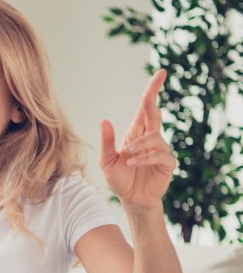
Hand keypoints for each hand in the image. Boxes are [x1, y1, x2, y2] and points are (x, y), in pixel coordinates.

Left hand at [99, 69, 176, 209]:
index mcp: (136, 133)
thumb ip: (106, 142)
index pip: (145, 108)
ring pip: (154, 138)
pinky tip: (133, 163)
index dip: (152, 90)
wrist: (131, 199)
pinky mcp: (167, 164)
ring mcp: (160, 150)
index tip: (160, 73)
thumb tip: (104, 120)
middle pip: (155, 114)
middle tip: (150, 94)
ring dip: (139, 147)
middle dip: (153, 100)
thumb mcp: (106, 160)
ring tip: (126, 158)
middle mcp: (149, 138)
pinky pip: (160, 155)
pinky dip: (145, 158)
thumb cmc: (119, 178)